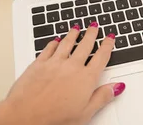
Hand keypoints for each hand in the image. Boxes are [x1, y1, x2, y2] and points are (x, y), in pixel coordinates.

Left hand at [0, 23, 124, 124]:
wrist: (25, 115)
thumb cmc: (54, 118)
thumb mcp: (85, 113)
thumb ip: (102, 97)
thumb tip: (117, 87)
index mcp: (86, 79)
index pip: (101, 57)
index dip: (107, 46)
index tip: (109, 38)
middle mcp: (71, 67)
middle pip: (85, 46)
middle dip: (91, 35)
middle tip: (94, 27)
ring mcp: (54, 63)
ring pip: (67, 43)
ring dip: (73, 34)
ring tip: (76, 28)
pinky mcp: (39, 63)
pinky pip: (49, 48)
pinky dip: (53, 43)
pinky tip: (55, 40)